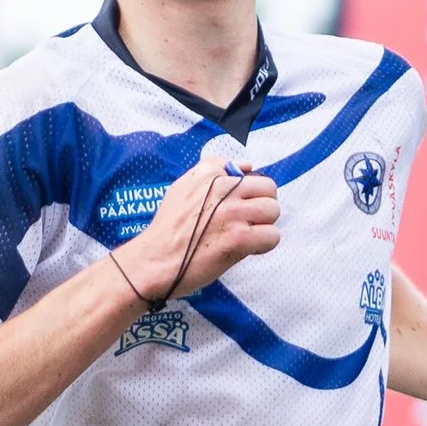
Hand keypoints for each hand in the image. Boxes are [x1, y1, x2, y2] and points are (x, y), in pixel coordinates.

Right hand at [123, 154, 280, 303]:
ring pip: (273, 210)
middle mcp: (223, 188)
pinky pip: (272, 236)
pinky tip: (246, 249)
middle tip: (247, 223)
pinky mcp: (239, 238)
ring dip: (264, 226)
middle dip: (262, 207)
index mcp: (210, 173)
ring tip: (245, 237)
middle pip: (269, 189)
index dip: (248, 193)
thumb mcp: (183, 187)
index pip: (251, 172)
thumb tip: (246, 166)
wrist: (153, 259)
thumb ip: (212, 173)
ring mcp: (232, 212)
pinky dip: (263, 245)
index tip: (236, 207)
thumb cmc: (167, 229)